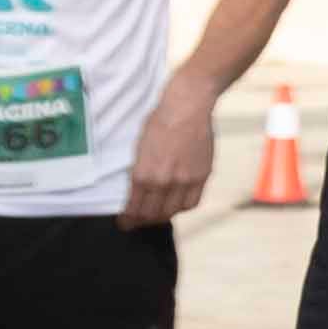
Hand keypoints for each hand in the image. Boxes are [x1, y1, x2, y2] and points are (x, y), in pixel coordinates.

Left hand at [121, 82, 219, 227]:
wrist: (188, 106)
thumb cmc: (160, 121)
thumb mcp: (140, 148)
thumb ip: (142, 173)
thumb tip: (141, 190)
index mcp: (143, 174)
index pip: (135, 208)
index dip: (129, 219)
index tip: (126, 222)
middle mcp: (163, 181)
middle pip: (153, 214)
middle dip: (143, 221)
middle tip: (139, 221)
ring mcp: (185, 180)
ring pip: (173, 211)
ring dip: (163, 216)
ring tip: (158, 215)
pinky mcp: (202, 175)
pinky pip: (192, 202)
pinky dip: (182, 207)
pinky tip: (177, 205)